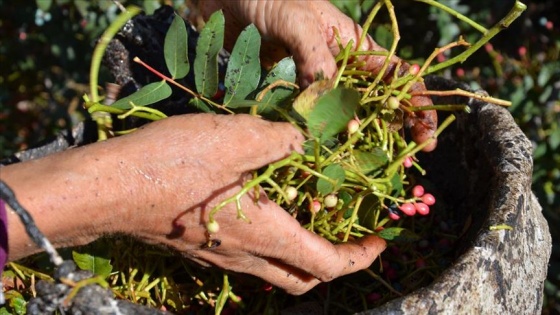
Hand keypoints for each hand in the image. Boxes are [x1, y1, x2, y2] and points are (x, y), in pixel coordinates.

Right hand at [4, 114, 384, 293]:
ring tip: (311, 217)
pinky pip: (248, 257)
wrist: (107, 188)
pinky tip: (263, 207)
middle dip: (335, 262)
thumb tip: (305, 139)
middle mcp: (246, 256)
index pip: (329, 264)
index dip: (362, 256)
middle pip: (303, 279)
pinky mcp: (199, 246)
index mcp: (266, 234)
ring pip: (274, 270)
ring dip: (302, 252)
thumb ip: (282, 138)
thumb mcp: (236, 137)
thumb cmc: (173, 165)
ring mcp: (220, 256)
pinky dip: (271, 243)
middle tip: (349, 234)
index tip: (381, 240)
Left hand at [197, 0, 436, 150]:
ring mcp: (314, 85)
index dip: (416, 106)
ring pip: (343, 119)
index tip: (426, 137)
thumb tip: (329, 99)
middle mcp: (340, 69)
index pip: (397, 78)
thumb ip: (315, 56)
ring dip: (357, 144)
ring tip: (368, 170)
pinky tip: (321, 159)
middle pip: (376, 105)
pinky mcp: (290, 96)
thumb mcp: (297, 21)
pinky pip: (308, 121)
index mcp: (354, 46)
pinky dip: (316, 140)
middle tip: (405, 164)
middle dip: (394, 133)